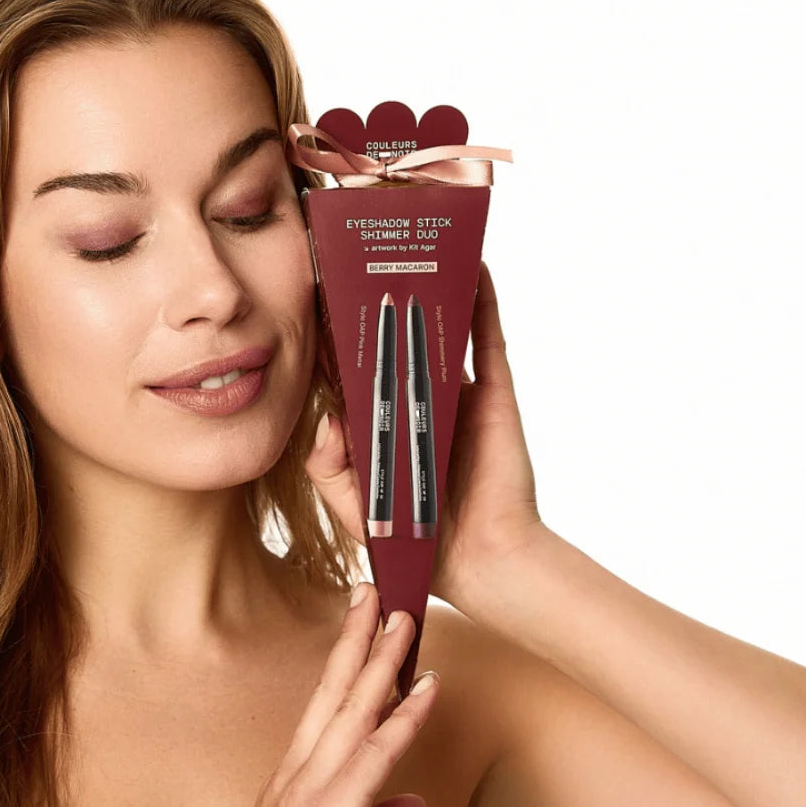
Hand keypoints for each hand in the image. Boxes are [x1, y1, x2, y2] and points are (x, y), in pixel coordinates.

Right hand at [191, 583, 438, 806]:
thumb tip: (412, 805)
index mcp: (291, 779)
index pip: (324, 706)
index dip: (344, 663)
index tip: (360, 626)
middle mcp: (297, 771)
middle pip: (334, 689)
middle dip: (358, 637)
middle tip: (375, 592)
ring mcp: (312, 786)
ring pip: (355, 707)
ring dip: (383, 659)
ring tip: (404, 617)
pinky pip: (376, 752)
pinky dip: (404, 716)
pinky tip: (426, 689)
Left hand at [305, 261, 543, 611]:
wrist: (481, 558)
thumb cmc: (414, 536)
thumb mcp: (354, 506)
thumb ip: (329, 467)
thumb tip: (327, 417)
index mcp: (379, 418)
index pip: (351, 366)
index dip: (334, 335)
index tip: (314, 295)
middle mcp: (414, 396)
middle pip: (393, 338)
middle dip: (377, 302)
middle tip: (359, 257)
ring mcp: (454, 390)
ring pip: (439, 328)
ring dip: (429, 289)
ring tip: (414, 248)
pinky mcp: (492, 392)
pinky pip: (486, 337)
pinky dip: (481, 300)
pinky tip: (472, 265)